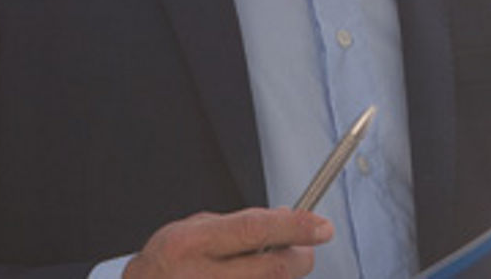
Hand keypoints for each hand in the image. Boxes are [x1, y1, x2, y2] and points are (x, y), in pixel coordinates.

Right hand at [124, 207, 332, 277]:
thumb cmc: (168, 262)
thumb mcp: (194, 229)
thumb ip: (239, 223)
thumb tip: (288, 217)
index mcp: (191, 244)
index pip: (255, 230)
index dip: (294, 226)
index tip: (322, 226)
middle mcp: (200, 277)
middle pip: (273, 269)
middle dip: (300, 256)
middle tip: (305, 248)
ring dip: (282, 275)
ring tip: (264, 265)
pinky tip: (253, 277)